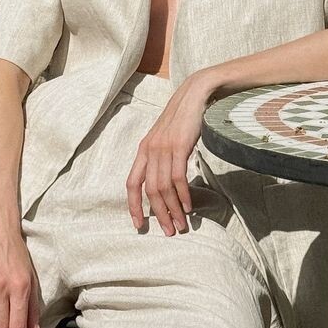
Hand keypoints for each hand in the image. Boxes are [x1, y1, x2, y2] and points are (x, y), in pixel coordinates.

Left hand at [126, 72, 216, 234]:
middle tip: (169, 231)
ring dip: (172, 209)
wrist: (195, 95)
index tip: (138, 225)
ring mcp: (163, 148)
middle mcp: (149, 150)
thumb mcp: (166, 139)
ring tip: (181, 225)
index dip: (133, 206)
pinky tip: (188, 207)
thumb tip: (165, 182)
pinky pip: (178, 178)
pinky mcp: (179, 146)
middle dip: (158, 214)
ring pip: (163, 187)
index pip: (132, 183)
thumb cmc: (183, 119)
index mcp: (143, 150)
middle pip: (149, 191)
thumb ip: (161, 158)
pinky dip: (183, 196)